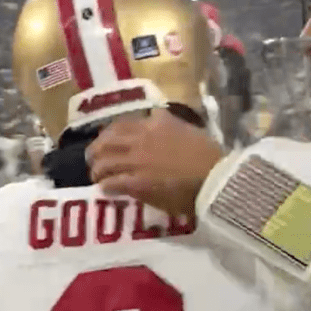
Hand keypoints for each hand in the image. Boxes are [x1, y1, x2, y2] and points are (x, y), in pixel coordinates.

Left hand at [86, 109, 225, 215]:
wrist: (216, 178)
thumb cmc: (211, 157)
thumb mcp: (190, 130)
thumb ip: (172, 125)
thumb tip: (161, 120)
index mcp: (157, 123)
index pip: (123, 124)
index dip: (112, 133)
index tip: (110, 140)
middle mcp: (141, 137)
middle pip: (107, 141)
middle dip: (97, 150)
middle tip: (94, 159)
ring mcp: (136, 160)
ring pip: (104, 162)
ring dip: (98, 170)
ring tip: (97, 177)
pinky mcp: (135, 182)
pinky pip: (112, 183)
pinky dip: (106, 186)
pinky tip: (105, 190)